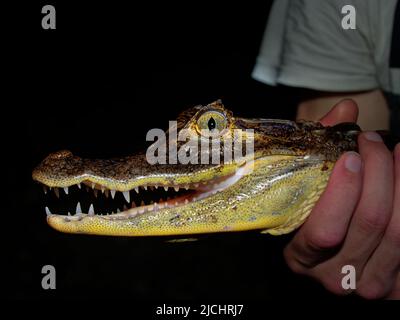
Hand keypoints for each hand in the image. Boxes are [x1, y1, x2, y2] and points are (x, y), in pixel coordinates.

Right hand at [285, 99, 399, 298]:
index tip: (350, 155)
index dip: (342, 192)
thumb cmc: (309, 214)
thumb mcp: (302, 190)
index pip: (324, 232)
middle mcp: (333, 278)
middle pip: (370, 224)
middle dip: (378, 173)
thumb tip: (346, 109)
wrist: (327, 248)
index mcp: (301, 258)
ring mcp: (369, 284)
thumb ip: (318, 148)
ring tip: (397, 151)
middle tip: (372, 142)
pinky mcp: (397, 284)